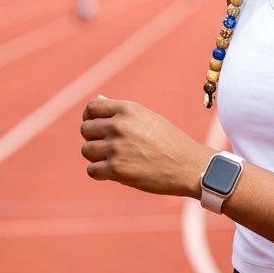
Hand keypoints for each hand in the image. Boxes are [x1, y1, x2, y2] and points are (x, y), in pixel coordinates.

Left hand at [80, 95, 211, 196]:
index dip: (90, 117)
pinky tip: (113, 173)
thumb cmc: (171, 142)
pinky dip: (100, 173)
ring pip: (86, 150)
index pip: (92, 107)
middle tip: (108, 147)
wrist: (188, 166)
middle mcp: (119, 125)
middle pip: (85, 129)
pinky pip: (92, 170)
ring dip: (96, 157)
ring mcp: (116, 147)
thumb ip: (122, 111)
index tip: (96, 127)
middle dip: (93, 139)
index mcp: (128, 109)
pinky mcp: (116, 169)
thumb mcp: (148, 118)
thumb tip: (99, 99)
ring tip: (113, 160)